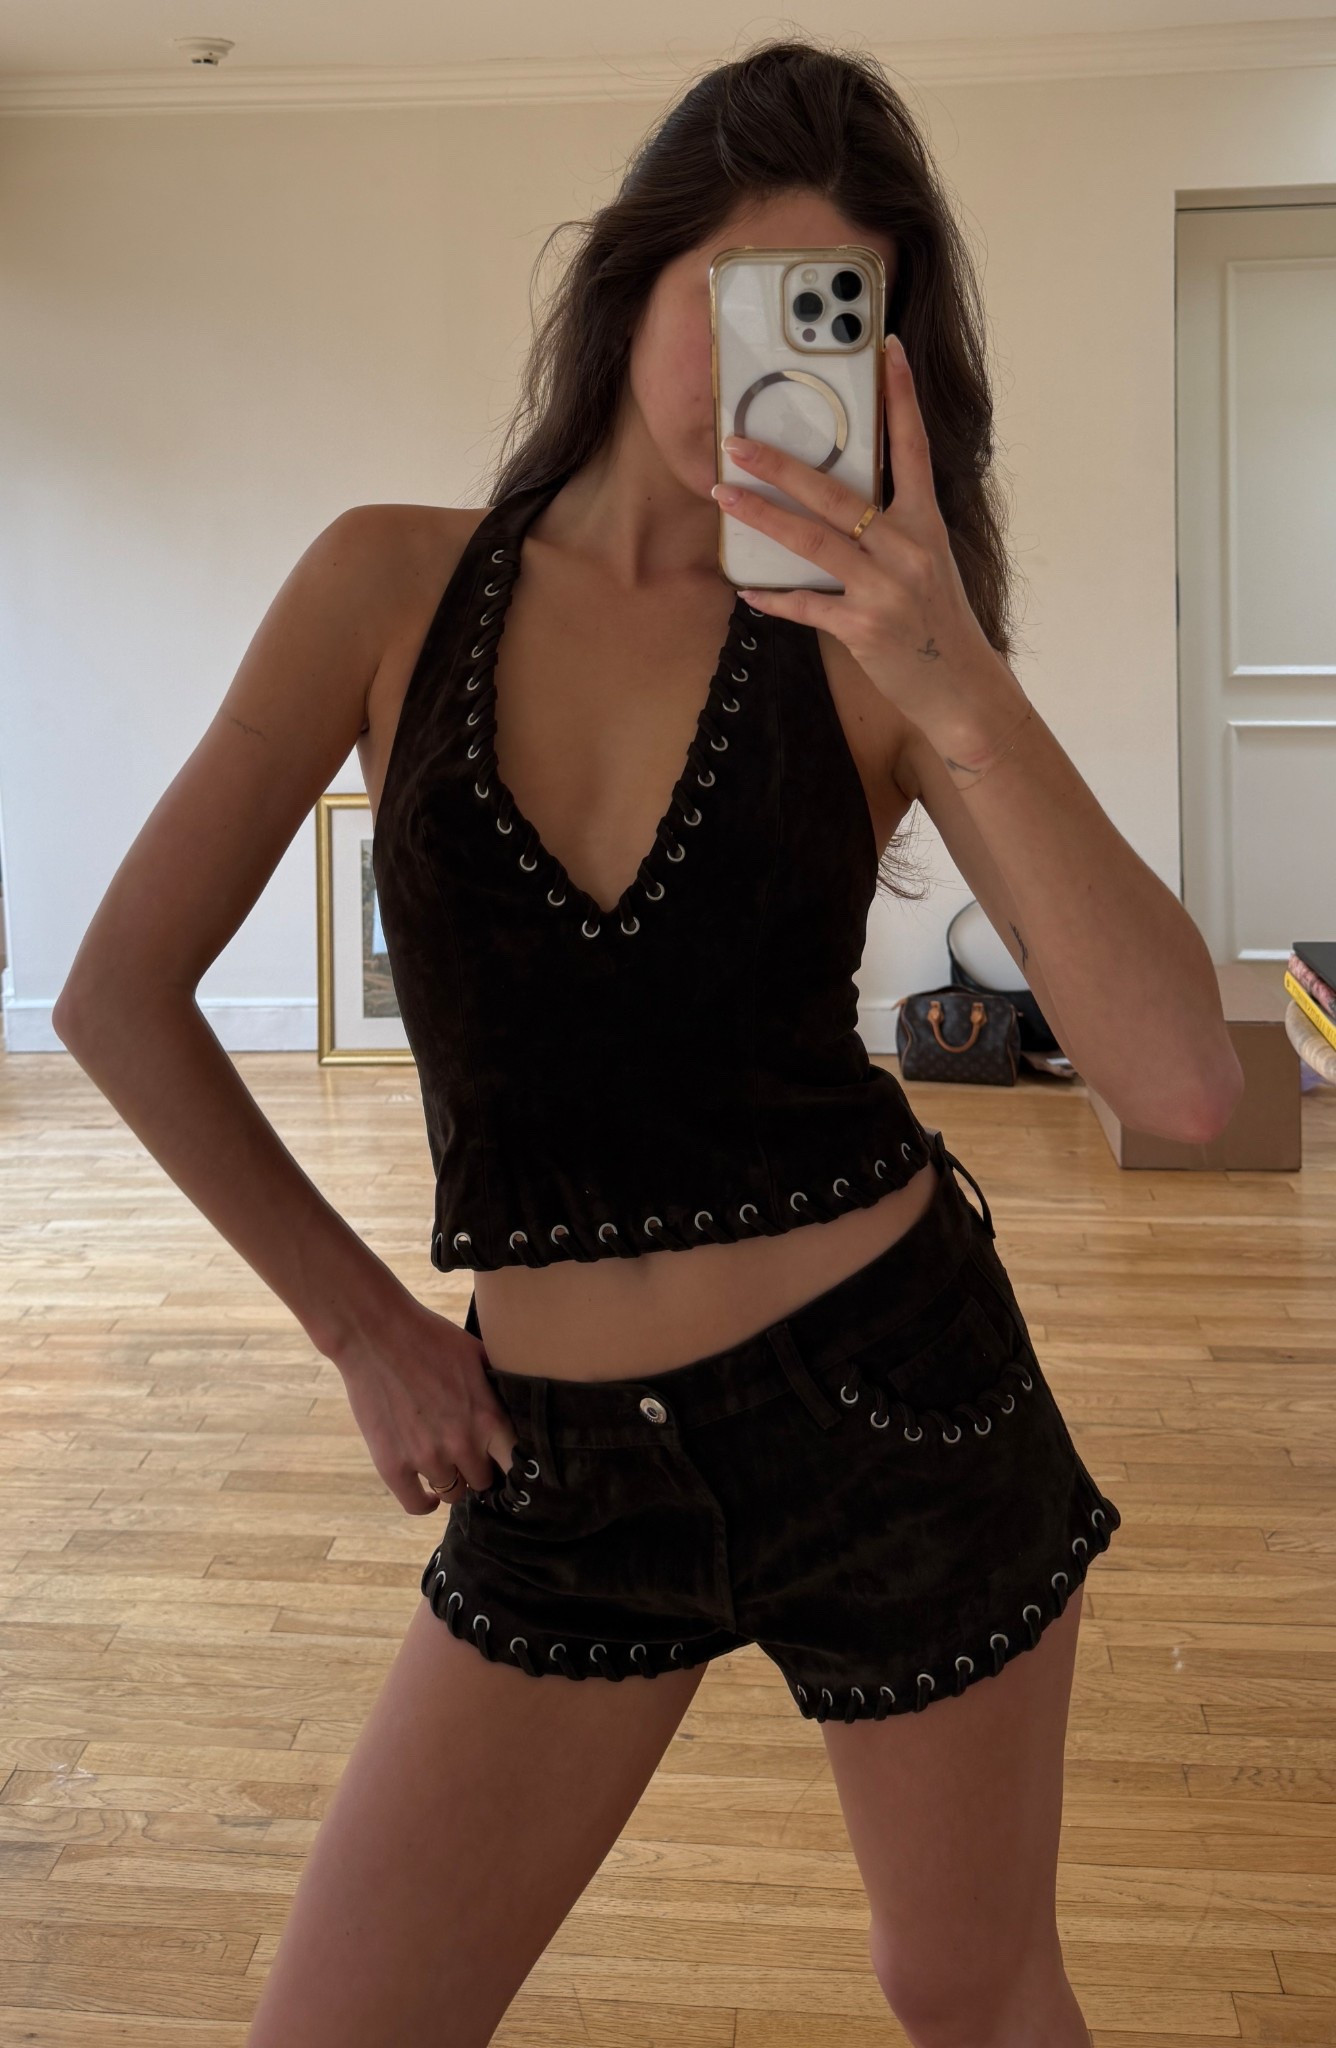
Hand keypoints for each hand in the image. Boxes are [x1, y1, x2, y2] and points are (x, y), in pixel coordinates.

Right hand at [333, 1291, 518, 1516]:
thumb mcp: (479, 1355)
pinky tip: (428, 1492)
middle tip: (469, 1456)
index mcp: (489, 1418)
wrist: (376, 1334)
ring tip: (445, 1462)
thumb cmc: (429, 1337)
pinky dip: (425, 1502)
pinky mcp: (392, 1466)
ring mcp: (426, 1458)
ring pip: (453, 1493)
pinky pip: (417, 1505)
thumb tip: (523, 1400)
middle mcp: (462, 1444)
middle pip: (484, 1482)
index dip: (514, 1466)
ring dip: (451, 1480)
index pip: (518, 1465)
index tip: (507, 1463)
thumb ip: (501, 1387)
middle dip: (479, 1469)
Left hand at [711, 333, 1027, 761]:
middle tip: (739, 442)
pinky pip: (807, 607)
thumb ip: (893, 531)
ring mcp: (883, 589)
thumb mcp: (929, 564)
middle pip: (837, 493)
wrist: (961, 687)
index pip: (914, 448)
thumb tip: (847, 504)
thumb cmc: (939, 623)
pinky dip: (775, 600)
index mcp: (927, 525)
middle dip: (782, 465)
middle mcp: (907, 550)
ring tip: (723, 495)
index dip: (901, 396)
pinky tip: (748, 592)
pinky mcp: (862, 629)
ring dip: (761, 517)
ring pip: (811, 541)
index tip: (887, 350)